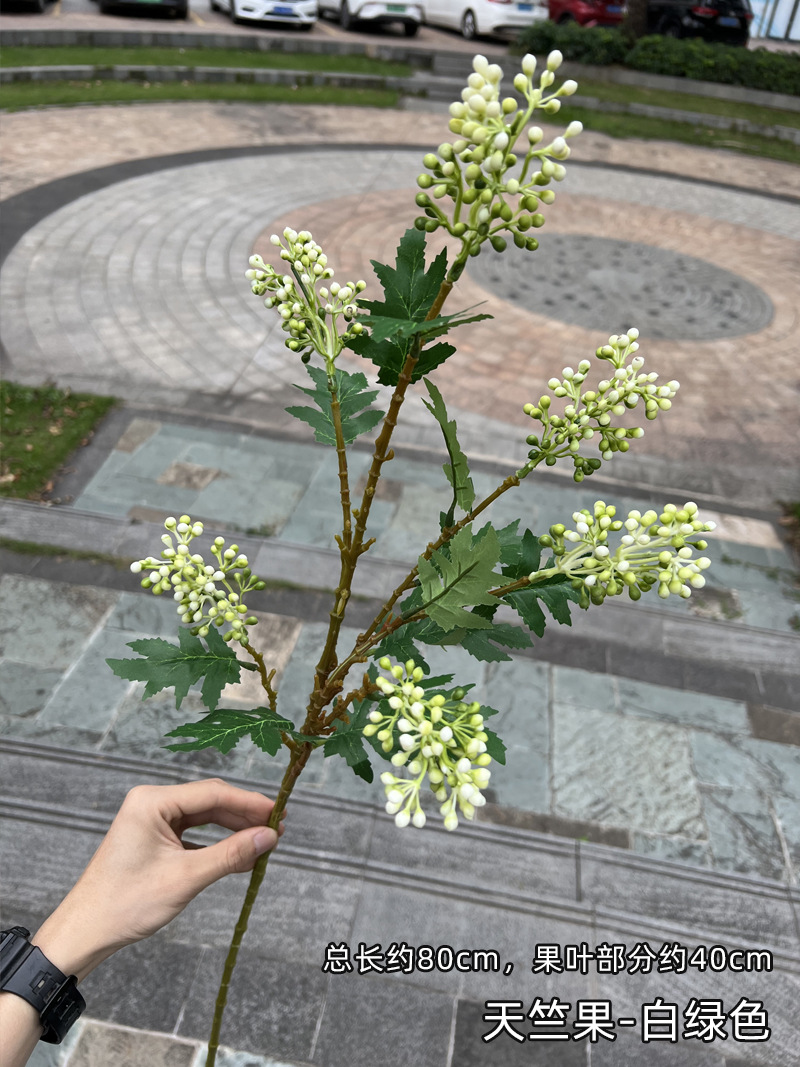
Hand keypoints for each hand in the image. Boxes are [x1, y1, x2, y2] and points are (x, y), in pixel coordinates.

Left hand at [32, 778, 283, 981]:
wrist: (86, 933)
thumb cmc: (127, 904)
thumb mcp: (185, 878)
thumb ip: (230, 854)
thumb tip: (269, 837)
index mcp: (152, 801)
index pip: (212, 793)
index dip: (250, 803)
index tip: (280, 813)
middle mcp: (151, 803)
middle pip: (210, 802)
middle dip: (244, 817)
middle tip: (278, 829)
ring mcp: (151, 821)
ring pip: (204, 818)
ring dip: (233, 831)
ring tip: (264, 842)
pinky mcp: (153, 839)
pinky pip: (193, 833)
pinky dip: (217, 844)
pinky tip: (239, 856)